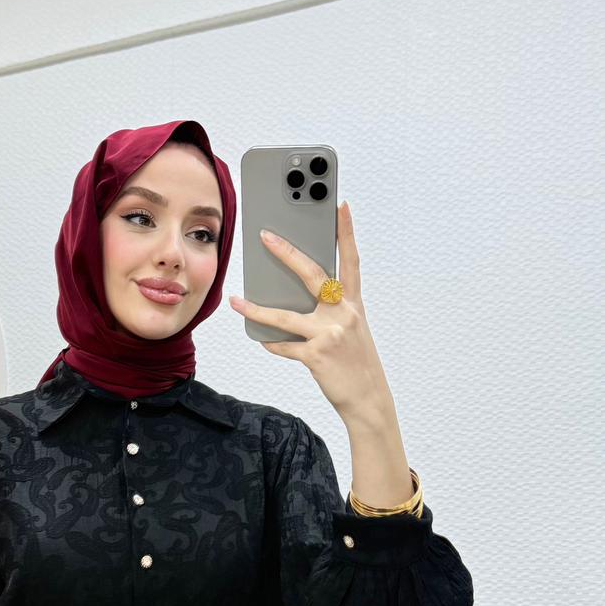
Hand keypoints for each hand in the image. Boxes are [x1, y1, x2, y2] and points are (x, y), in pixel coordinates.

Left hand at [228, 200, 392, 424]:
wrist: (368, 399)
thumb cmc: (356, 362)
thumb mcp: (350, 329)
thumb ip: (329, 309)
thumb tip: (294, 295)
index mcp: (353, 303)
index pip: (350, 260)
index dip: (346, 232)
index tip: (341, 206)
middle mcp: (344, 313)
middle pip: (312, 275)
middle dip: (287, 254)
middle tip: (265, 236)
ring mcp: (330, 334)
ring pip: (284, 316)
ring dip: (256, 310)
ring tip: (237, 301)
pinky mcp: (316, 355)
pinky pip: (284, 346)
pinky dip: (271, 343)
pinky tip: (262, 340)